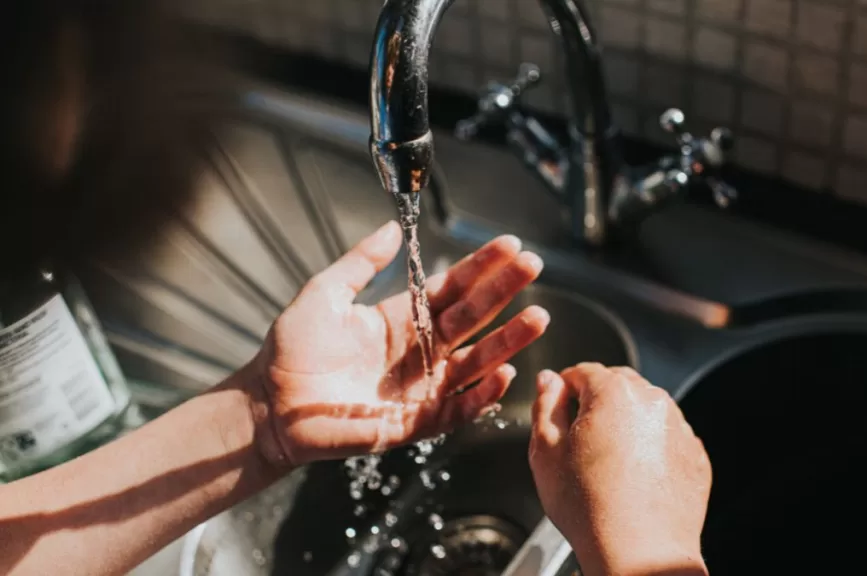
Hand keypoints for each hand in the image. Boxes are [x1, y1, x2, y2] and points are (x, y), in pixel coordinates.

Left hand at [248, 221, 548, 466]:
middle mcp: (420, 351)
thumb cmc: (291, 352)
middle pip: (474, 319)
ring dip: (508, 342)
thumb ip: (360, 263)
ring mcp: (422, 386)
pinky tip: (505, 373)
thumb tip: (392, 228)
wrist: (269, 405)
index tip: (509, 246)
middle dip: (505, 293)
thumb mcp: (325, 294)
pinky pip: (459, 409)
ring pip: (477, 362)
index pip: (454, 288)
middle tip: (532, 267)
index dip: (481, 267)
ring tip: (537, 318)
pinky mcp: (416, 422)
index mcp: (403, 318)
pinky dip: (483, 395)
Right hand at [529, 363, 710, 575]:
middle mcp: (652, 402)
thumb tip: (548, 381)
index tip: (558, 408)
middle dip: (596, 401)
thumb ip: (545, 405)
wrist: (639, 554)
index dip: (563, 389)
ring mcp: (679, 428)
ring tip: (607, 463)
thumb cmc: (591, 508)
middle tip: (579, 438)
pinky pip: (666, 438)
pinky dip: (649, 447)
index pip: (582, 371)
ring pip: (644, 410)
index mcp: (613, 393)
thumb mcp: (545, 451)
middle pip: (617, 384)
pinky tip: (632, 476)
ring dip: (625, 423)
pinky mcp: (694, 455)